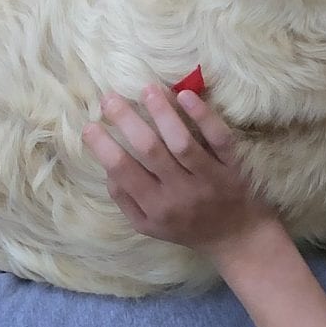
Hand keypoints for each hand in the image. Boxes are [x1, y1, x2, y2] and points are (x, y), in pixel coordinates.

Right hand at [84, 84, 278, 257]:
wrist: (236, 237)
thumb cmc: (185, 226)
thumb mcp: (147, 225)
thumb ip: (124, 199)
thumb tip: (107, 167)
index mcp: (154, 207)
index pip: (123, 172)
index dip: (103, 147)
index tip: (89, 125)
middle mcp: (180, 192)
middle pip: (150, 151)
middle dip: (127, 121)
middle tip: (110, 98)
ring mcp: (208, 178)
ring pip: (182, 142)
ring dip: (163, 113)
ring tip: (148, 89)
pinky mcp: (233, 166)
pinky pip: (219, 139)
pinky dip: (203, 116)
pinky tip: (186, 96)